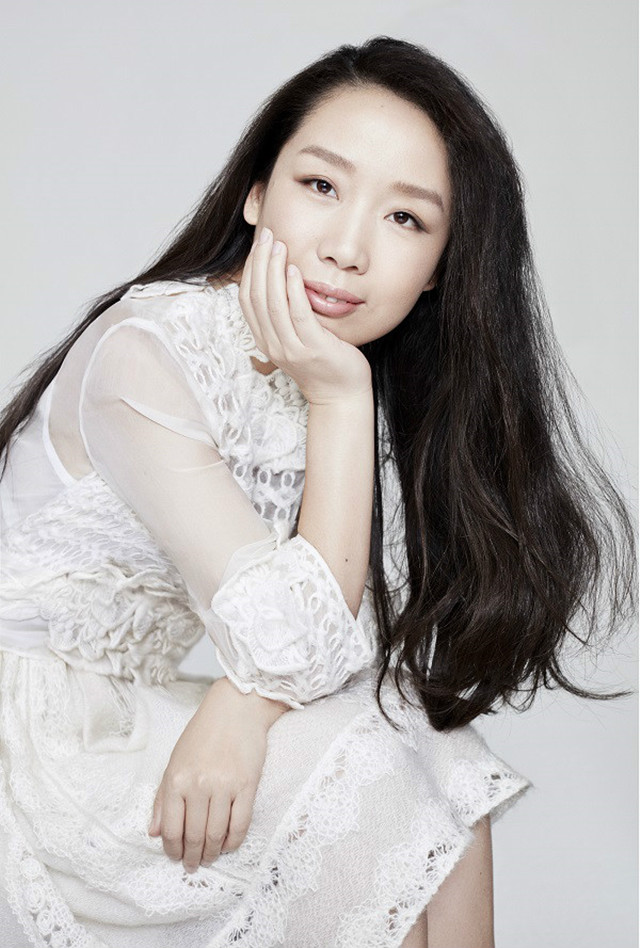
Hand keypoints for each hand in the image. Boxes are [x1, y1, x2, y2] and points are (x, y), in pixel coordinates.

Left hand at [148, 677, 288, 871]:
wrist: (237, 707)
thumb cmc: (204, 732)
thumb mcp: (175, 760)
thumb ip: (163, 797)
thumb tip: (154, 832)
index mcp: (176, 779)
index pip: (170, 829)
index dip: (172, 850)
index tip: (175, 858)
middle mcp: (198, 785)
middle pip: (193, 836)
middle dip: (192, 857)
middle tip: (193, 865)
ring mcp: (224, 786)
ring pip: (216, 834)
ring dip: (212, 853)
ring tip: (210, 857)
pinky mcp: (247, 785)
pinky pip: (240, 825)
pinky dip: (234, 841)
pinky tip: (228, 845)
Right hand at [239, 227, 372, 404]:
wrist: (341, 395)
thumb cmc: (324, 362)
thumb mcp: (297, 338)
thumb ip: (287, 314)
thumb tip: (283, 279)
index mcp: (265, 340)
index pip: (247, 300)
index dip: (250, 270)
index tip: (259, 245)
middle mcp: (272, 345)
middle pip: (257, 297)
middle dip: (260, 263)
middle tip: (268, 236)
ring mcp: (290, 349)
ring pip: (273, 304)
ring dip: (273, 271)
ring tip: (279, 246)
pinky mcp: (312, 348)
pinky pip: (297, 315)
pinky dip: (293, 291)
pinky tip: (294, 271)